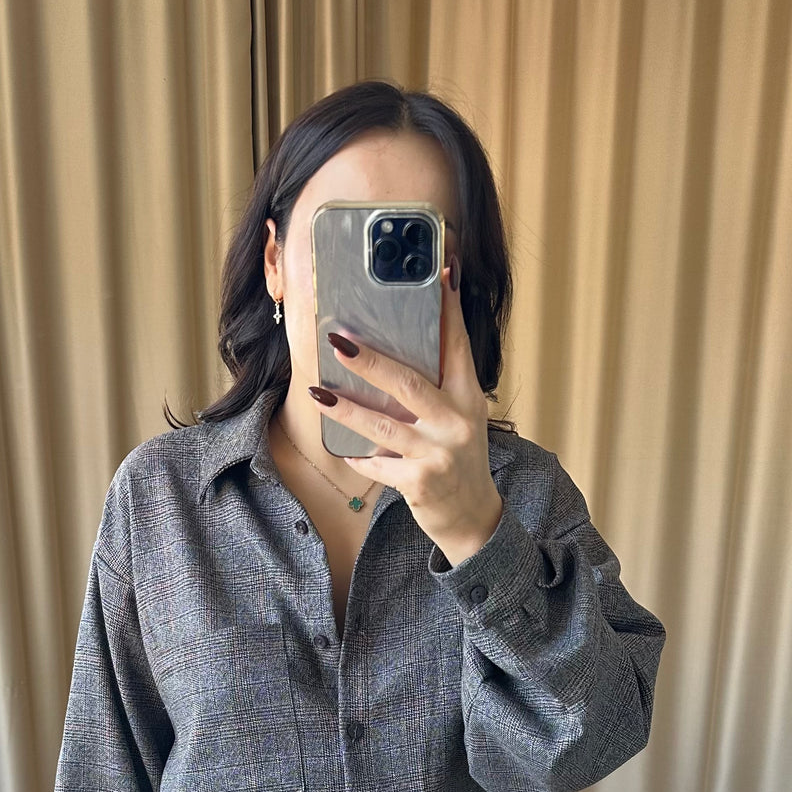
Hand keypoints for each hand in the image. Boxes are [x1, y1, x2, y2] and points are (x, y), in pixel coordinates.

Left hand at [309, 260, 503, 559]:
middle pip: (409, 384)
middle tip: (338, 341)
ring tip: (319, 392)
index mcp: (468, 398)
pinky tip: (343, 450)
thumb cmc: (457, 459)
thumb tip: (392, 351)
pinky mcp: (420, 483)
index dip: (449, 310)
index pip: (458, 346)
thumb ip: (436, 388)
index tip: (440, 273)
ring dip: (347, 408)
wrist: (473, 518)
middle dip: (371, 361)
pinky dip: (359, 457)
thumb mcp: (459, 419)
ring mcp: (439, 454)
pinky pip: (378, 464)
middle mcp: (458, 422)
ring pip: (383, 425)